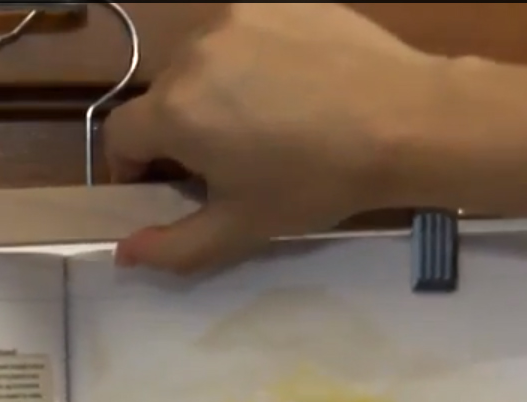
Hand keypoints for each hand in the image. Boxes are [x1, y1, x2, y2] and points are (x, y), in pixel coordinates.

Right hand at [103, 4, 452, 273]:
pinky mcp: (274, 2)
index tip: (167, 184)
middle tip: (228, 158)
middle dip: (180, 129)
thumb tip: (125, 252)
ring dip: (214, 89)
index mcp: (174, 111)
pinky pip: (242, 33)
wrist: (407, 120)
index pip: (119, 134)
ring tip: (264, 117)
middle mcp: (192, 54)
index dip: (134, 165)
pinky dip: (252, 59)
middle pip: (162, 97)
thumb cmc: (318, 180)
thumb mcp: (242, 226)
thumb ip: (174, 247)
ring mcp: (235, 19)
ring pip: (200, 62)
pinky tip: (293, 84)